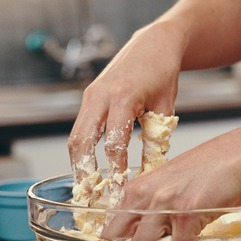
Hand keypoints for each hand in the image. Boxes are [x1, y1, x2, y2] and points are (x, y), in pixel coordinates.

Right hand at [68, 23, 183, 202]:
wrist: (154, 43)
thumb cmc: (164, 73)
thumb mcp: (165, 108)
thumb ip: (156, 138)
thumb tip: (150, 172)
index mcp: (124, 97)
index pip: (114, 143)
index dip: (116, 171)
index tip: (122, 192)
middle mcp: (101, 96)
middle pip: (81, 141)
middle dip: (84, 171)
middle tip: (91, 196)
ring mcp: (91, 96)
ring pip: (75, 136)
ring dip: (78, 163)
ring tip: (86, 188)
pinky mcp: (89, 98)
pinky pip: (81, 128)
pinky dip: (82, 150)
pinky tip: (90, 169)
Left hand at [100, 132, 240, 240]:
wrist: (237, 156)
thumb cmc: (208, 167)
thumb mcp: (170, 181)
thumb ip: (154, 201)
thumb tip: (148, 227)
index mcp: (139, 187)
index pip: (112, 221)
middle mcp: (147, 195)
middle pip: (119, 235)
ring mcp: (166, 204)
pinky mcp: (188, 214)